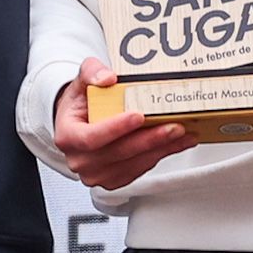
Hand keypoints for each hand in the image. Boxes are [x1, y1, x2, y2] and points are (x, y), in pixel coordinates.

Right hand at [52, 69, 195, 192]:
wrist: (78, 123)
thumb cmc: (80, 105)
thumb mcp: (81, 82)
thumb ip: (91, 72)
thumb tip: (107, 78)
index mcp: (69, 137)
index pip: (92, 137)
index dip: (116, 128)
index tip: (138, 116)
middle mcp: (81, 160)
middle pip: (119, 152)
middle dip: (150, 139)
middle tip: (174, 126)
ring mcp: (97, 174)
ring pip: (134, 164)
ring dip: (162, 149)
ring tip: (182, 133)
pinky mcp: (115, 180)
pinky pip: (141, 169)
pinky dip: (161, 155)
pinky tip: (176, 143)